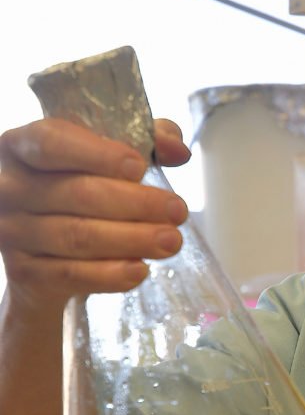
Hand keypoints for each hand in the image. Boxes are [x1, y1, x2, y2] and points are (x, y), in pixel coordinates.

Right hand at [0, 117, 190, 310]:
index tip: (139, 167)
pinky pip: (71, 274)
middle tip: (178, 211)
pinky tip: (140, 270)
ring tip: (171, 241)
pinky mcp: (24, 272)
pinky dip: (109, 274)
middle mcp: (8, 186)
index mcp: (20, 145)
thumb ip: (145, 140)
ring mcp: (12, 231)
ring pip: (78, 236)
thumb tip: (178, 149)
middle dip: (136, 203)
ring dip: (132, 239)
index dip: (97, 154)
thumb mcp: (108, 154)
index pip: (51, 141)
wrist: (45, 252)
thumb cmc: (79, 186)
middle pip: (77, 193)